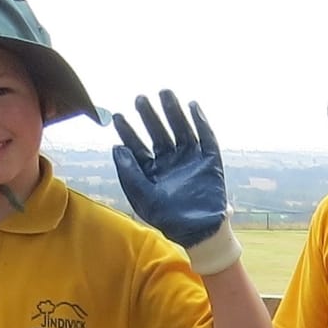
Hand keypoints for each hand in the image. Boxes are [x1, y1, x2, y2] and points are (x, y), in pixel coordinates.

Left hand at [113, 91, 240, 273]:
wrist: (200, 233)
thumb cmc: (169, 219)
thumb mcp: (142, 197)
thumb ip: (129, 173)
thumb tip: (117, 148)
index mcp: (153, 171)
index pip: (138, 146)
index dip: (128, 131)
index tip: (118, 116)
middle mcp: (171, 162)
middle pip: (158, 132)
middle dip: (149, 116)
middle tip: (140, 99)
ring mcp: (191, 161)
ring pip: (181, 130)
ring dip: (173, 111)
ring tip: (165, 93)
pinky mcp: (210, 163)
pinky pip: (206, 138)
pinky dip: (201, 122)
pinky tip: (192, 106)